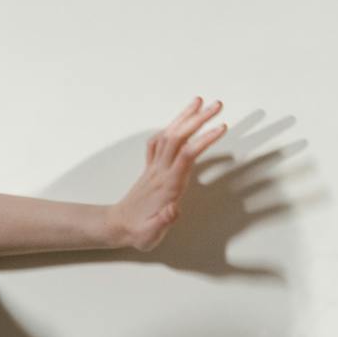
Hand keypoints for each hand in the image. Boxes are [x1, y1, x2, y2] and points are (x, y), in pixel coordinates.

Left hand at [108, 97, 227, 251]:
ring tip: (201, 102)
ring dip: (185, 117)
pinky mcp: (151, 167)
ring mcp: (154, 167)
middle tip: (218, 105)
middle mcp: (160, 172)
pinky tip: (179, 121)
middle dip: (198, 119)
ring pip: (168, 135)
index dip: (204, 140)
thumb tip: (174, 210)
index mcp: (167, 185)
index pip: (187, 156)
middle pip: (178, 137)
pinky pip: (158, 141)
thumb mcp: (150, 234)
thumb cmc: (138, 231)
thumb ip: (163, 222)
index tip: (221, 127)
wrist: (117, 226)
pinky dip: (170, 127)